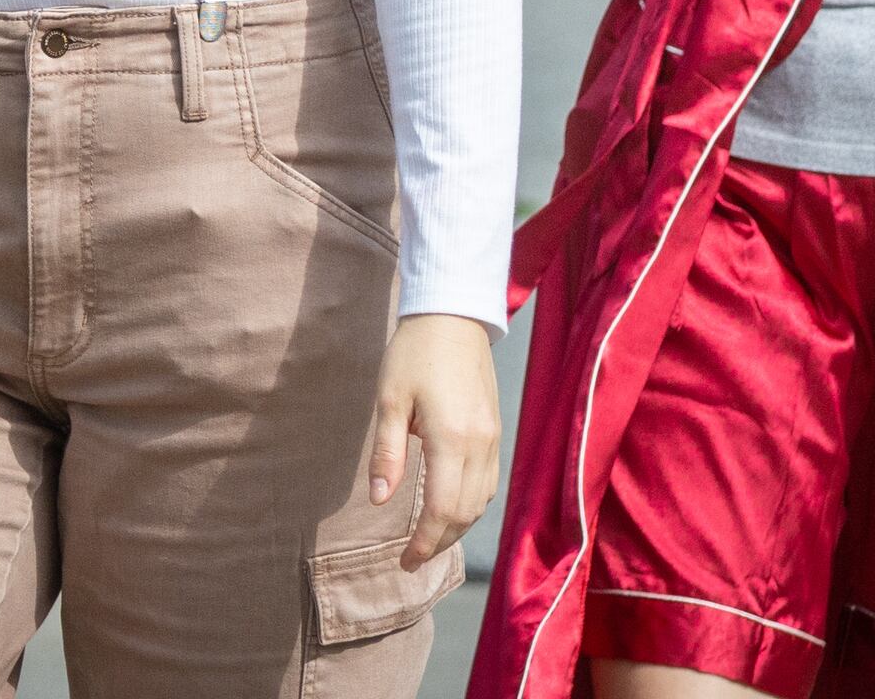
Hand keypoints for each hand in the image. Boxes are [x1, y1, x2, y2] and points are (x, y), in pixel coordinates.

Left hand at [363, 313, 501, 568]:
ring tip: (429, 538)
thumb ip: (387, 452)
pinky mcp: (495, 429)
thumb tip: (379, 500)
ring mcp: (492, 437)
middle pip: (465, 513)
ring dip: (457, 527)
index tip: (405, 561)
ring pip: (482, 502)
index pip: (443, 509)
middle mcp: (479, 444)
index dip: (425, 542)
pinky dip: (471, 505)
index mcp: (451, 437)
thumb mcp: (390, 399)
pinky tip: (452, 507)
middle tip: (412, 558)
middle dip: (439, 542)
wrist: (453, 314)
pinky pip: (488, 482)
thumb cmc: (414, 352)